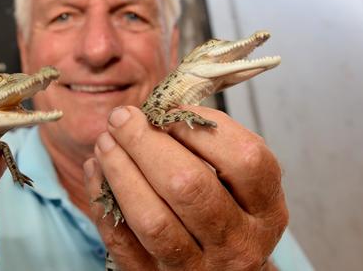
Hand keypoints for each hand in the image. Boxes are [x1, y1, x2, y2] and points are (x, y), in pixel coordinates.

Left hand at [84, 105, 287, 269]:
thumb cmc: (225, 214)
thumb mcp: (238, 183)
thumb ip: (210, 146)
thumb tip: (158, 108)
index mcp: (266, 210)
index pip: (245, 160)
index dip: (201, 127)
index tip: (168, 110)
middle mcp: (239, 243)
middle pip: (190, 185)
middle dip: (146, 143)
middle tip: (122, 118)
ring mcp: (200, 269)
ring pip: (153, 219)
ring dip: (121, 171)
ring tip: (105, 142)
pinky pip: (123, 243)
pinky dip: (103, 202)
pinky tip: (96, 171)